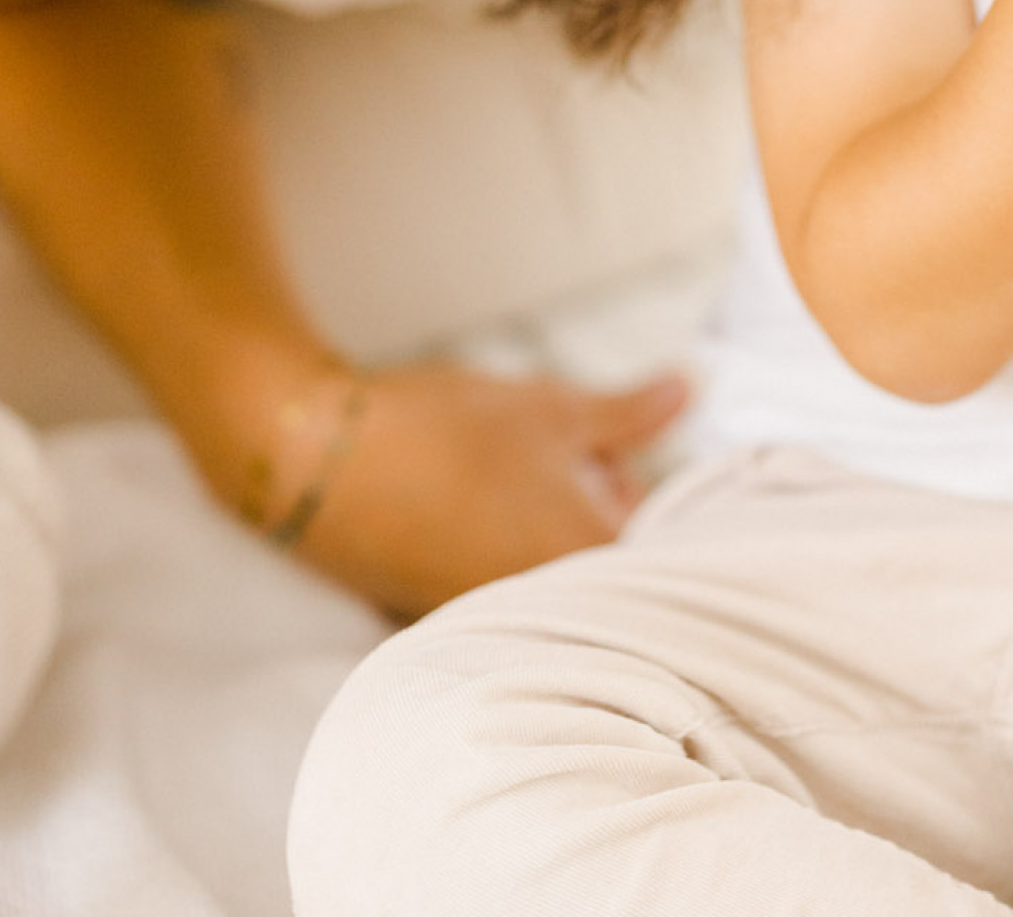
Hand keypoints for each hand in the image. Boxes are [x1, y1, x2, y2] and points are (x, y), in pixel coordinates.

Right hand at [273, 362, 688, 618]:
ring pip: (555, 580)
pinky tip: (484, 506)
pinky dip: (510, 550)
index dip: (649, 496)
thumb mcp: (549, 409)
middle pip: (608, 569)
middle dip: (605, 512)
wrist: (320, 460)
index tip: (625, 459)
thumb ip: (629, 413)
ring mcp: (490, 621)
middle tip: (578, 458)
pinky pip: (505, 592)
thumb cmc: (444, 431)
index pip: (658, 548)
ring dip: (556, 530)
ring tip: (523, 475)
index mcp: (584, 562)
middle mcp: (544, 611)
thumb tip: (693, 391)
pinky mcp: (445, 618)